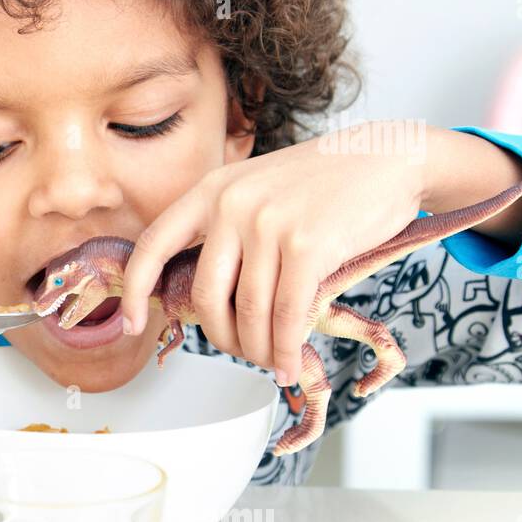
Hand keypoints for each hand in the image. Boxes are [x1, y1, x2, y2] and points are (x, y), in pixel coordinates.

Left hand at [118, 134, 426, 386]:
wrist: (388, 158)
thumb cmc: (323, 183)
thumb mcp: (256, 189)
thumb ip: (226, 228)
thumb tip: (202, 293)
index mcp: (211, 191)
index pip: (153, 245)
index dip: (136, 291)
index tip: (133, 324)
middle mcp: (231, 205)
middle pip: (205, 296)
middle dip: (221, 337)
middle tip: (241, 353)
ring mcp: (268, 224)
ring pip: (249, 311)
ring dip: (260, 349)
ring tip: (272, 362)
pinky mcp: (308, 245)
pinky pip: (287, 314)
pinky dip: (287, 348)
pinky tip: (289, 362)